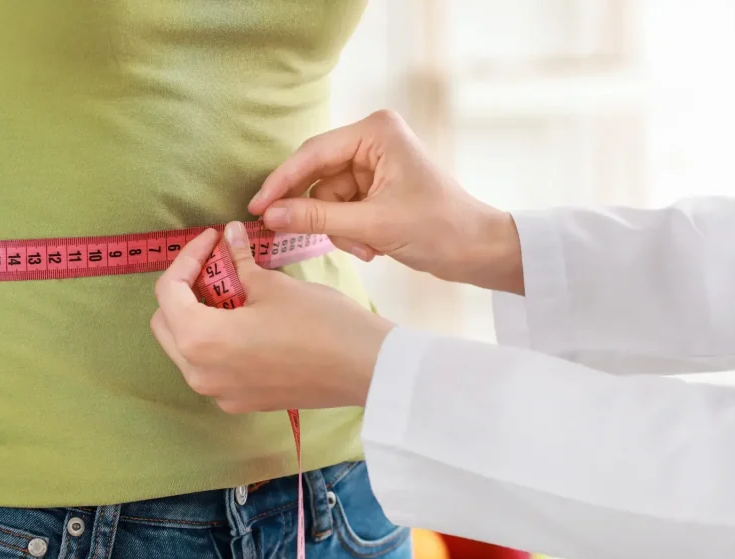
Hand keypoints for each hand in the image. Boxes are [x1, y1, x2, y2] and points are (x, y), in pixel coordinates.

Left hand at [151, 222, 394, 413]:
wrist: (364, 367)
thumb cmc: (320, 323)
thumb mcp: (273, 285)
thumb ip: (240, 262)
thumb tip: (230, 236)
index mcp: (200, 340)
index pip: (169, 291)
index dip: (187, 257)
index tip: (211, 238)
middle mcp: (199, 373)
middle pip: (167, 323)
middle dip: (185, 289)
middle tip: (215, 263)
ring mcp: (220, 393)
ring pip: (187, 348)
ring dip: (199, 316)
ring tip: (230, 290)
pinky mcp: (242, 401)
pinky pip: (212, 367)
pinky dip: (217, 341)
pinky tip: (245, 320)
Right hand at [248, 110, 523, 294]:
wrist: (478, 250)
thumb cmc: (439, 228)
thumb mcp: (373, 225)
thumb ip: (317, 219)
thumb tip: (269, 216)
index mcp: (376, 132)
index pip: (313, 154)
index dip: (281, 183)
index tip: (256, 208)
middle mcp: (373, 140)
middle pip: (317, 176)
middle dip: (320, 214)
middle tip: (296, 237)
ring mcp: (375, 164)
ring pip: (328, 199)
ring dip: (340, 229)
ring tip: (366, 248)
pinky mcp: (377, 188)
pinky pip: (343, 209)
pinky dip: (351, 232)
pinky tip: (372, 247)